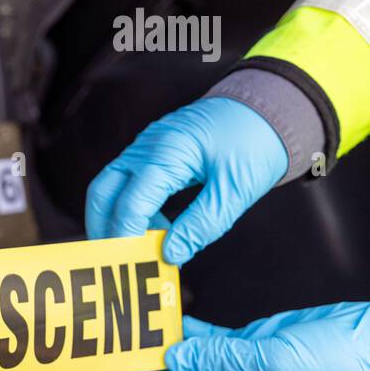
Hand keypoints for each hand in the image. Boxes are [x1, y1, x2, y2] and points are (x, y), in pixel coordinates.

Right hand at [86, 97, 286, 264]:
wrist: (268, 105)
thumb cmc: (256, 142)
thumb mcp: (235, 191)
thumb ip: (201, 225)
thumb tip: (170, 254)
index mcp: (167, 153)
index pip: (131, 203)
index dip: (127, 238)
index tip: (132, 266)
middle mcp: (146, 147)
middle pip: (102, 192)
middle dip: (102, 228)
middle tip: (114, 260)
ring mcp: (144, 147)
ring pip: (110, 187)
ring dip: (116, 219)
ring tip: (143, 247)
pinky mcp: (150, 151)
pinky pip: (127, 182)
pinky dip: (133, 207)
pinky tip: (157, 226)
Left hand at [121, 304, 369, 370]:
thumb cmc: (342, 368)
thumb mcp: (272, 362)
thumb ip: (220, 358)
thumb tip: (177, 356)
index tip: (123, 369)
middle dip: (152, 364)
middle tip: (124, 344)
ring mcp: (248, 366)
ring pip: (196, 357)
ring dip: (169, 343)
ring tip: (141, 327)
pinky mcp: (257, 343)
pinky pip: (214, 339)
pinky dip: (193, 329)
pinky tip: (172, 317)